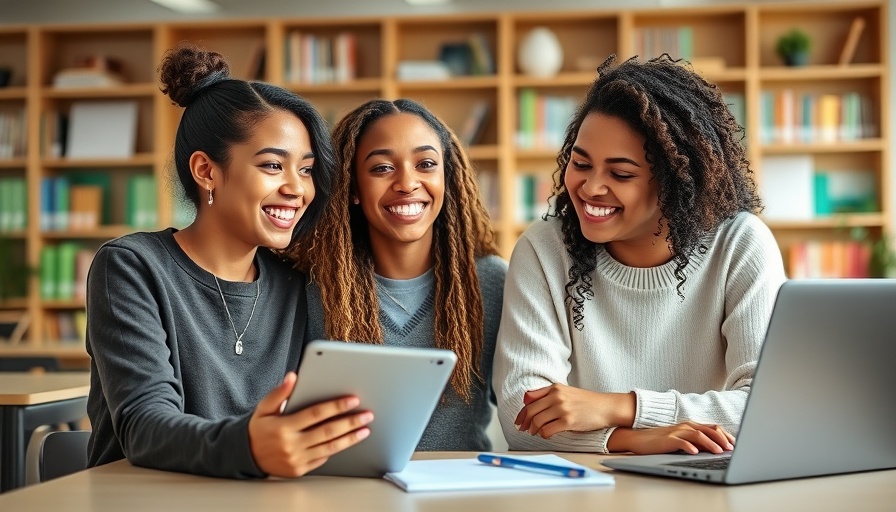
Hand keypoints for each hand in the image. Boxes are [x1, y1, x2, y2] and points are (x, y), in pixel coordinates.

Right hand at [248, 372, 373, 477]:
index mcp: (284, 427)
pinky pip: (322, 458)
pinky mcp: (300, 470)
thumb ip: (279, 392)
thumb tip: (293, 377)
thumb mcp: (264, 407)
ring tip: (364, 429)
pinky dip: (336, 449)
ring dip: (350, 438)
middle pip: (328, 431)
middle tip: (367, 415)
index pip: (316, 414)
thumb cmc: (258, 428)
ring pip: (329, 448)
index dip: (336, 406)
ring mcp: (296, 459)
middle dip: (350, 422)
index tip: (353, 400)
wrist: (246, 455)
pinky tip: (348, 440)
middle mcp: (291, 445)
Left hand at [514, 384, 634, 438]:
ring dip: (533, 429)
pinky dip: (544, 434)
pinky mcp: (568, 421)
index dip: (522, 410)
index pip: (529, 398)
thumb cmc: (587, 402)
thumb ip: (551, 396)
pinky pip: (547, 430)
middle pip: (531, 410)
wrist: (606, 407)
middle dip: (524, 422)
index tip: (520, 419)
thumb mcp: (567, 392)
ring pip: (537, 421)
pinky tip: (547, 435)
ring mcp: (562, 408)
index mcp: (555, 388)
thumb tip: (532, 406)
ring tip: (535, 433)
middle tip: (523, 429)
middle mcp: (556, 396)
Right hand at [607, 422, 735, 454]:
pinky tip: (696, 452)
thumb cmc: (661, 440)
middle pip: (709, 430)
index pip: (713, 428)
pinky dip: (690, 446)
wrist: (638, 438)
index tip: (735, 444)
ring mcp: (677, 432)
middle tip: (732, 449)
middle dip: (722, 439)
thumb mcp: (682, 439)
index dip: (726, 435)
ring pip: (698, 435)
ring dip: (710, 443)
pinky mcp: (668, 439)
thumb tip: (715, 448)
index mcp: (691, 425)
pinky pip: (681, 442)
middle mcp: (686, 426)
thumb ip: (696, 441)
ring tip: (719, 452)